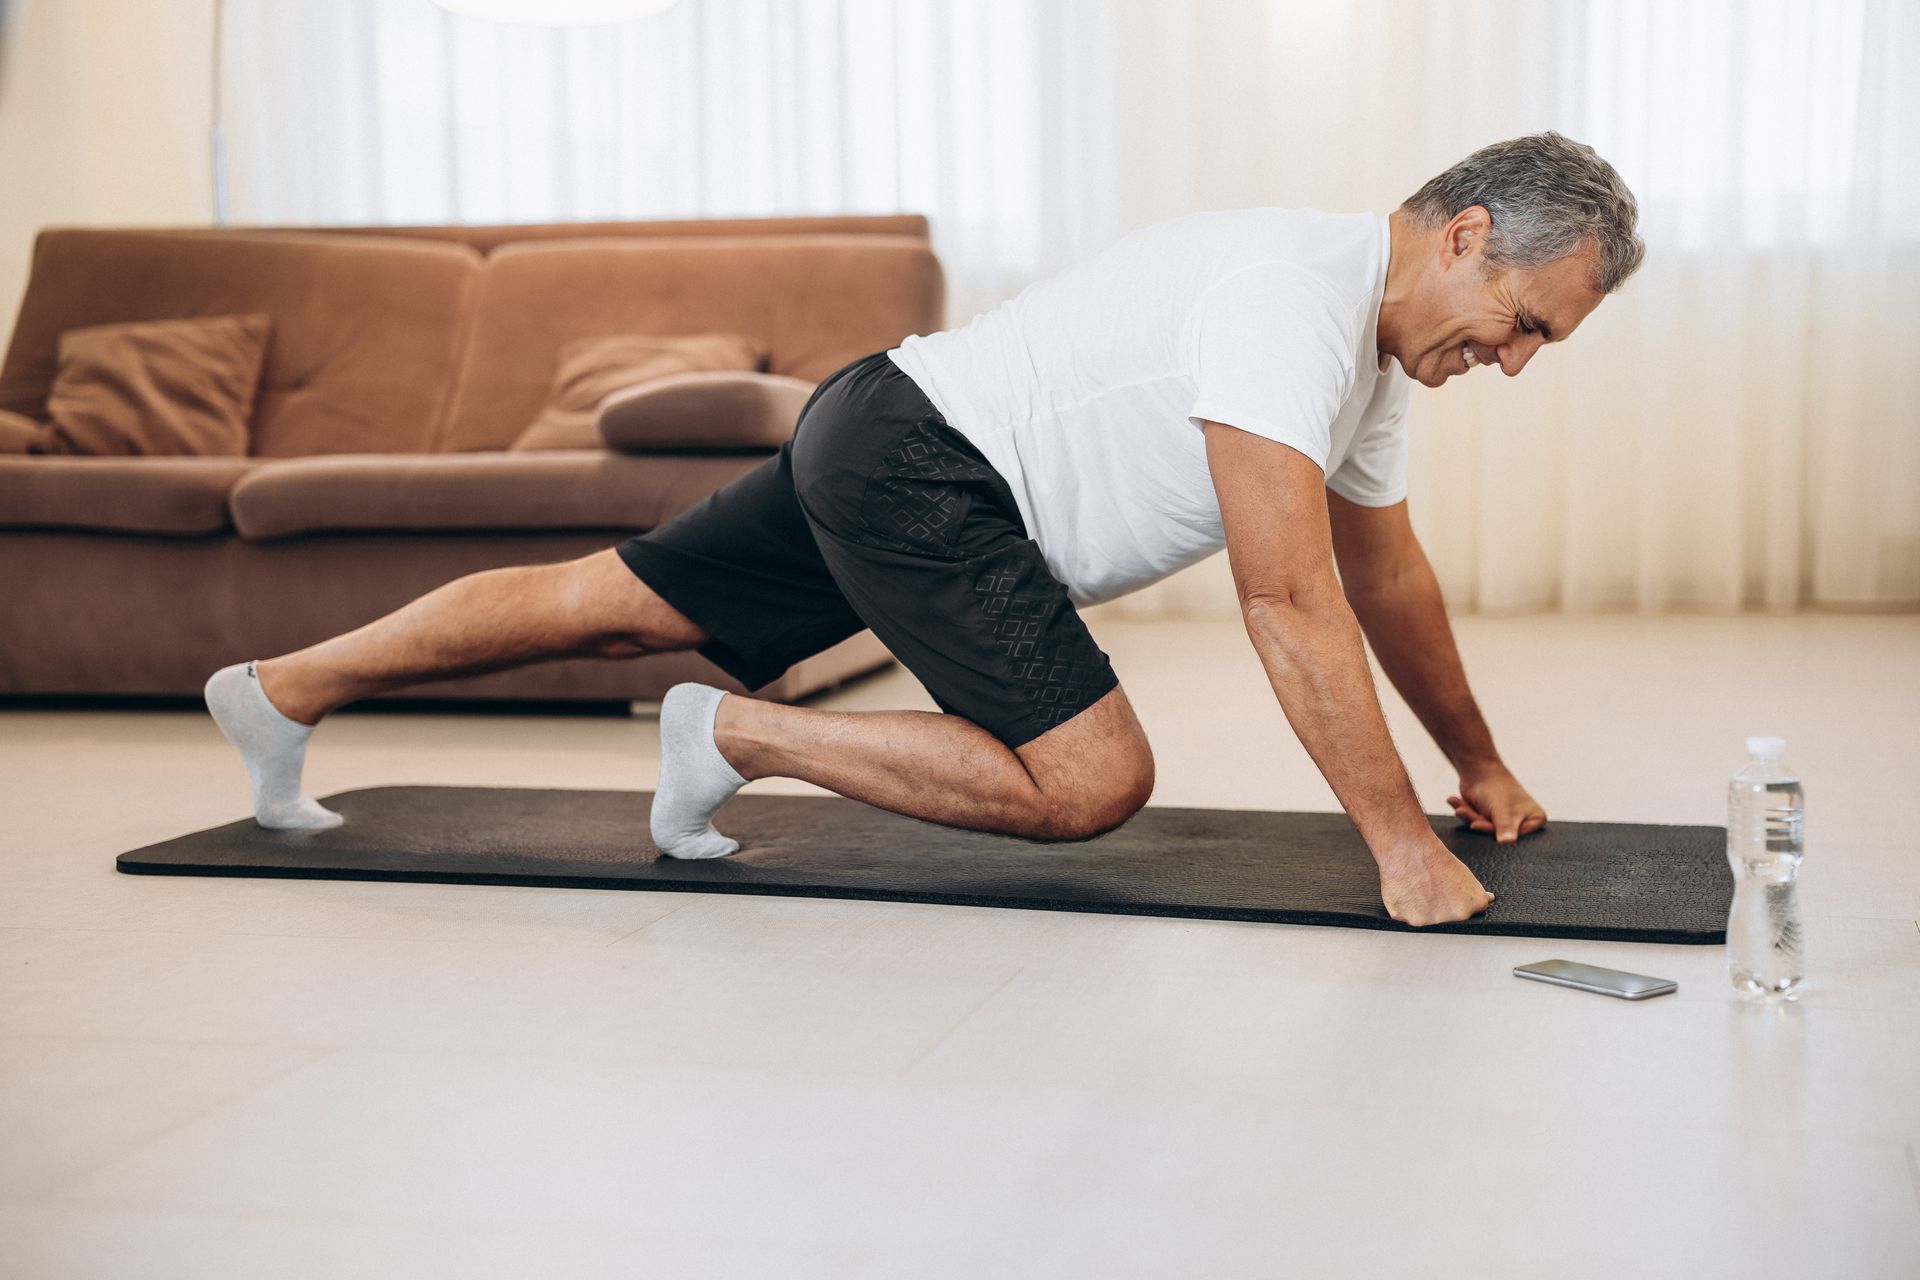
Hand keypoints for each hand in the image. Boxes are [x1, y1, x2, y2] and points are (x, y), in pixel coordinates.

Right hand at [1377, 841, 1494, 926]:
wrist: (1409, 849)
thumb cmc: (1434, 857)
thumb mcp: (1464, 874)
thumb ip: (1477, 893)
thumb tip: (1489, 899)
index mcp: (1469, 907)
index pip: (1465, 913)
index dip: (1455, 902)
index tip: (1448, 894)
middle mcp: (1451, 916)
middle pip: (1444, 919)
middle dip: (1438, 907)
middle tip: (1430, 888)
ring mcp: (1428, 919)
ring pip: (1424, 919)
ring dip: (1420, 908)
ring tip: (1417, 886)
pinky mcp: (1407, 918)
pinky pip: (1405, 917)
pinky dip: (1405, 906)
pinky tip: (1406, 890)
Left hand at [1446, 767, 1546, 843]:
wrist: (1477, 768)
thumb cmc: (1496, 787)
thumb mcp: (1502, 810)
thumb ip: (1505, 827)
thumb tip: (1508, 842)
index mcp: (1535, 819)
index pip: (1516, 837)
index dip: (1496, 831)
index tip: (1479, 824)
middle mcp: (1522, 820)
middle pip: (1498, 834)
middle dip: (1478, 822)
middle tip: (1465, 814)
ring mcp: (1505, 819)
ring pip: (1484, 828)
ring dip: (1468, 816)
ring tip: (1460, 807)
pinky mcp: (1490, 816)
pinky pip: (1475, 821)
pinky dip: (1464, 811)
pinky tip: (1454, 801)